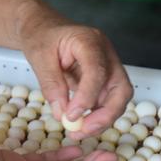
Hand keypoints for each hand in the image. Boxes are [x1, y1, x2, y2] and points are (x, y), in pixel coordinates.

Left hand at [19, 9, 132, 138]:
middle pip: (121, 88)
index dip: (87, 97)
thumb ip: (50, 84)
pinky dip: (97, 117)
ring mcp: (109, 67)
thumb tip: (61, 112)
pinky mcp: (106, 81)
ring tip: (78, 132)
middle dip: (106, 114)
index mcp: (90, 40)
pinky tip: (81, 125)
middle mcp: (106, 54)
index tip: (71, 116)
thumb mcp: (39, 57)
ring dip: (102, 120)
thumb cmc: (42, 37)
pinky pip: (108, 103)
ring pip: (118, 99)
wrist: (44, 29)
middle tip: (83, 130)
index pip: (98, 71)